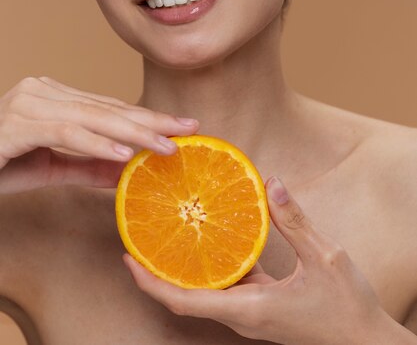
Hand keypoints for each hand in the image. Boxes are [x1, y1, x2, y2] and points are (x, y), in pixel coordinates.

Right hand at [0, 76, 197, 193]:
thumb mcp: (52, 168)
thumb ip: (89, 164)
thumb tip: (129, 168)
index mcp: (53, 96)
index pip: (109, 106)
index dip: (146, 117)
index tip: (181, 127)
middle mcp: (43, 91)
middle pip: (107, 107)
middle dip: (151, 120)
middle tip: (189, 127)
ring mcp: (29, 101)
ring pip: (93, 116)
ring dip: (133, 132)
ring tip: (167, 145)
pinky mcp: (18, 121)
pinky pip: (66, 132)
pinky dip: (97, 143)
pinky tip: (125, 152)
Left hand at [124, 176, 386, 344]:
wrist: (366, 344)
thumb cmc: (348, 309)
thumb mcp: (326, 258)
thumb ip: (295, 221)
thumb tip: (271, 182)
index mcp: (249, 309)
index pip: (185, 302)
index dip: (151, 283)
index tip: (129, 259)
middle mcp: (243, 316)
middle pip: (185, 299)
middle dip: (156, 276)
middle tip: (138, 241)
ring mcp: (251, 314)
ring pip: (204, 294)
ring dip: (181, 271)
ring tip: (168, 237)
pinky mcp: (262, 308)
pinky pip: (227, 288)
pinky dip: (212, 268)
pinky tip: (215, 242)